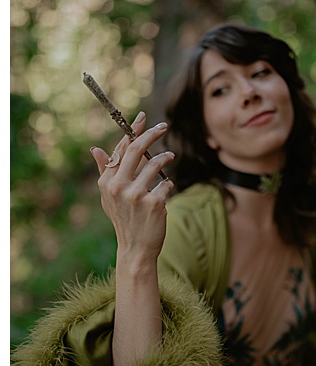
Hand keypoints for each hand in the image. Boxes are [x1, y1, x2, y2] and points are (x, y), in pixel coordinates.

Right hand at [90, 111, 175, 263]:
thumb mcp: (109, 196)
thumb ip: (105, 171)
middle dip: (151, 134)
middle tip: (163, 126)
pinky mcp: (153, 203)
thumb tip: (95, 148)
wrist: (135, 247)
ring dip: (165, 158)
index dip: (132, 131)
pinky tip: (166, 190)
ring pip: (155, 164)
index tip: (143, 117)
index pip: (120, 149)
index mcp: (106, 181)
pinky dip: (168, 184)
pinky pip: (167, 184)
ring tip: (170, 156)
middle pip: (136, 150)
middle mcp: (117, 186)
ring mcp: (135, 194)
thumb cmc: (124, 218)